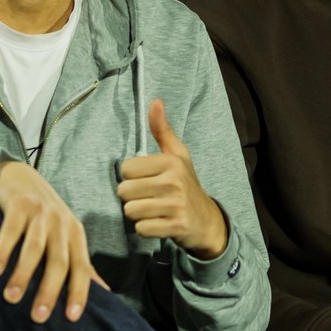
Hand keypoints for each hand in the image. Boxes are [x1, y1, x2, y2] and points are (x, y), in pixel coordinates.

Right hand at [0, 160, 103, 322]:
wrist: (21, 176)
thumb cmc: (45, 216)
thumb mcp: (67, 237)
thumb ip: (82, 264)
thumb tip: (105, 294)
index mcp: (76, 235)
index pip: (82, 268)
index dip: (79, 292)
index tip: (71, 318)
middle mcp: (62, 224)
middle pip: (59, 261)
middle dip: (49, 291)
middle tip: (38, 318)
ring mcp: (41, 213)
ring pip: (35, 248)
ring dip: (23, 274)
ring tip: (11, 298)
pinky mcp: (19, 204)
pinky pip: (10, 230)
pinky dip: (2, 250)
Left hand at [117, 99, 227, 259]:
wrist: (206, 219)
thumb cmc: (186, 184)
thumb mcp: (177, 155)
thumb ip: (162, 130)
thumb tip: (155, 101)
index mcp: (171, 162)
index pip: (126, 168)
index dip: (131, 176)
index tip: (146, 179)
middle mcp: (174, 182)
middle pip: (124, 191)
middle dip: (132, 196)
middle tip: (148, 197)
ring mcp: (175, 205)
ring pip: (130, 211)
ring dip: (137, 213)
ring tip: (153, 209)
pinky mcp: (175, 226)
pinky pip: (141, 229)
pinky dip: (146, 229)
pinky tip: (158, 222)